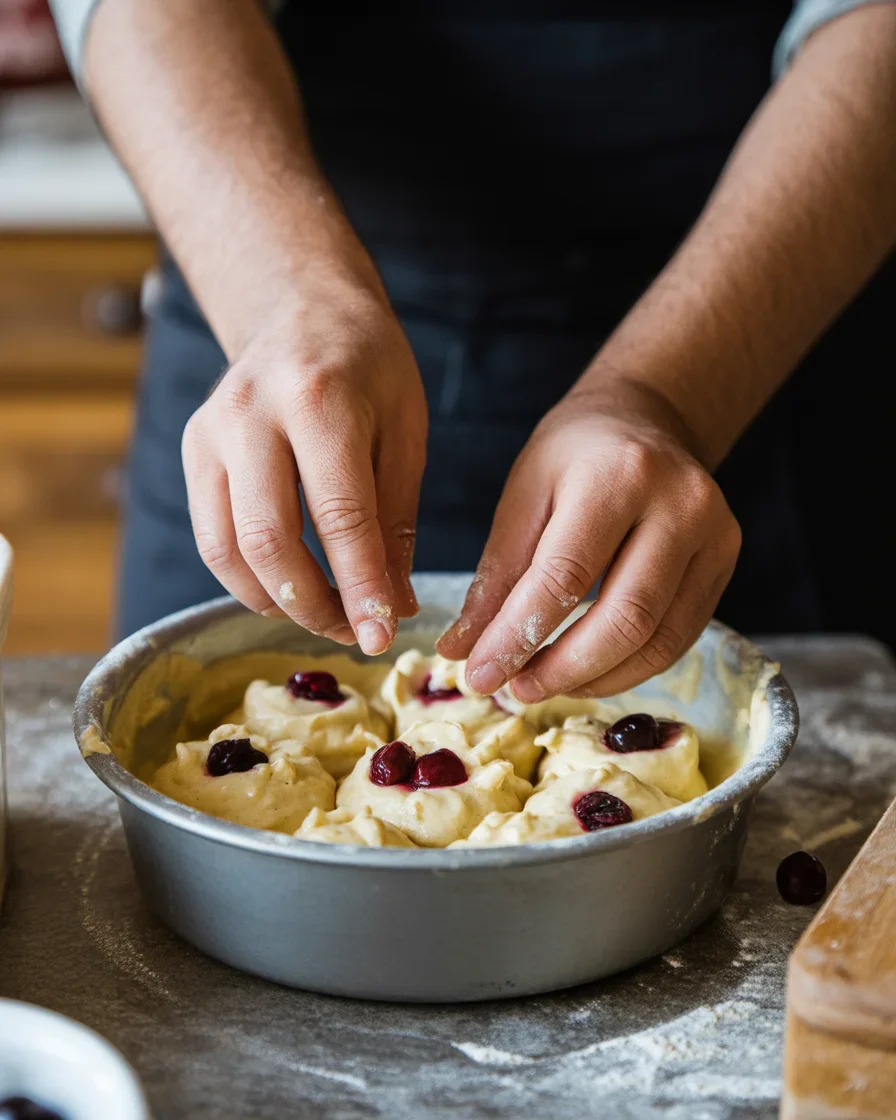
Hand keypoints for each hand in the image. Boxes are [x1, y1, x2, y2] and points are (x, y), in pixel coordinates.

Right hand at [182, 277, 427, 653]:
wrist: (299, 307)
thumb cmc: (367, 367)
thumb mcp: (404, 430)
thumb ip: (396, 520)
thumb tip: (393, 607)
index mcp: (320, 399)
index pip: (339, 516)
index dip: (360, 587)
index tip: (381, 637)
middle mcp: (252, 414)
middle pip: (269, 541)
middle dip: (314, 605)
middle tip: (354, 633)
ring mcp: (211, 431)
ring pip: (227, 549)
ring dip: (277, 601)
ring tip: (325, 616)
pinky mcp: (192, 449)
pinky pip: (211, 537)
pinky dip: (247, 579)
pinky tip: (287, 589)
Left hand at [437, 381, 740, 698]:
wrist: (646, 420)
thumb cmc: (575, 455)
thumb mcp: (523, 497)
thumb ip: (496, 577)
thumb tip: (460, 651)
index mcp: (616, 475)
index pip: (564, 577)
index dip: (517, 638)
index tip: (479, 675)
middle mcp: (679, 503)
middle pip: (625, 619)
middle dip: (562, 669)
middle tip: (515, 690)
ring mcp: (714, 534)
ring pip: (657, 640)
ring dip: (595, 677)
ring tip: (545, 682)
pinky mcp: (725, 562)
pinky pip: (678, 638)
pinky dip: (628, 667)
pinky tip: (588, 671)